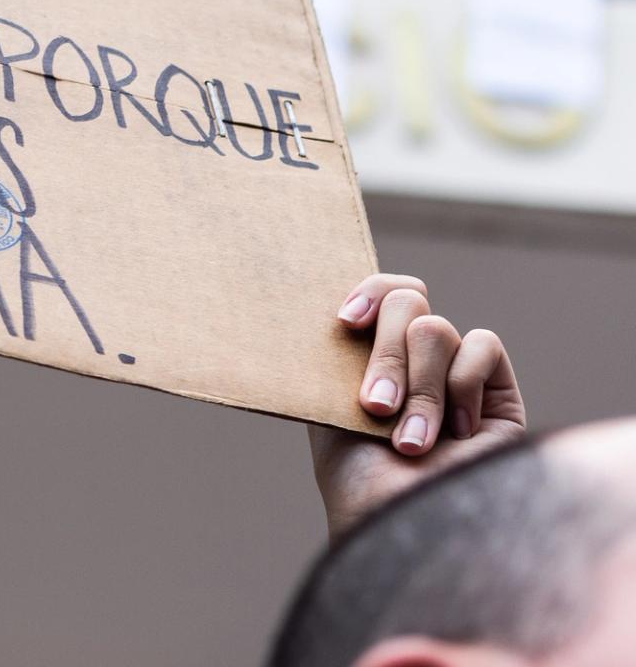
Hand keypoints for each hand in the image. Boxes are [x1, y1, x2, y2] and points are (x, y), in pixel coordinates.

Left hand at [308, 274, 527, 537]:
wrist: (407, 531)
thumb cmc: (359, 483)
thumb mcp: (327, 411)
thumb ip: (335, 358)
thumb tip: (325, 305)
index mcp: (368, 360)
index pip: (378, 293)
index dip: (367, 292)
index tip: (346, 322)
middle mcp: (413, 363)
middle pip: (408, 303)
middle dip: (387, 354)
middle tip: (375, 407)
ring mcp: (455, 378)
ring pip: (437, 329)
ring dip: (418, 386)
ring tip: (410, 441)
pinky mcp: (499, 398)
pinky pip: (482, 347)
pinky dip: (462, 385)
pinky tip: (458, 432)